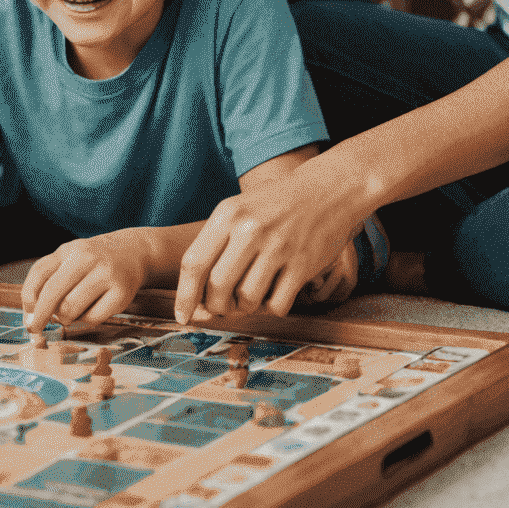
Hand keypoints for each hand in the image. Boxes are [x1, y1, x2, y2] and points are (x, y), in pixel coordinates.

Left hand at [22, 233, 149, 332]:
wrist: (132, 252)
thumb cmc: (92, 261)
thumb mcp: (68, 259)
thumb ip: (47, 280)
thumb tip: (32, 315)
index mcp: (69, 249)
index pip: (40, 273)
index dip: (28, 298)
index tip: (27, 315)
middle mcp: (86, 258)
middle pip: (53, 293)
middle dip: (41, 316)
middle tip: (36, 328)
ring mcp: (105, 275)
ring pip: (71, 309)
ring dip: (66, 317)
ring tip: (71, 311)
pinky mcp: (121, 293)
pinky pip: (93, 318)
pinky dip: (86, 319)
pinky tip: (91, 308)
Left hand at [175, 160, 367, 321]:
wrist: (326, 191)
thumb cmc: (275, 205)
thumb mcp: (238, 210)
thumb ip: (215, 247)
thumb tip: (196, 299)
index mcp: (227, 215)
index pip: (193, 263)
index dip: (185, 296)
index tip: (182, 316)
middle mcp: (249, 230)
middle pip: (217, 288)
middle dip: (216, 306)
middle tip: (222, 306)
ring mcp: (277, 248)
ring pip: (246, 300)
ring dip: (245, 308)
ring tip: (251, 295)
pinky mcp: (302, 265)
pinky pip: (277, 305)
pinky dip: (272, 308)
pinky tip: (275, 293)